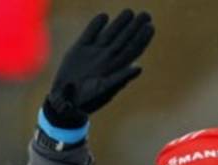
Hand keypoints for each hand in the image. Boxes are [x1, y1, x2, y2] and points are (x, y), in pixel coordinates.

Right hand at [45, 10, 154, 126]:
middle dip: (135, 27)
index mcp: (117, 68)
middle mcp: (108, 58)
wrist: (67, 100)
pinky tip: (103, 17)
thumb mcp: (106, 90)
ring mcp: (94, 52)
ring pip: (109, 34)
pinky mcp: (79, 49)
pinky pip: (89, 34)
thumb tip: (138, 67)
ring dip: (119, 23)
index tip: (151, 27)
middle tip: (146, 14)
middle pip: (124, 39)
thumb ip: (121, 78)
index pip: (133, 50)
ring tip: (129, 12)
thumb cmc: (89, 100)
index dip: (142, 39)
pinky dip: (95, 25)